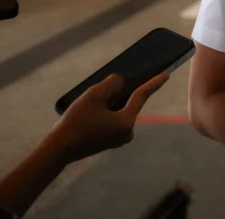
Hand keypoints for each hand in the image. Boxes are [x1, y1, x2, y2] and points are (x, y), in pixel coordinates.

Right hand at [45, 73, 168, 164]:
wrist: (57, 150)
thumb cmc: (75, 122)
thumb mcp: (93, 95)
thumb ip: (112, 83)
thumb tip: (121, 81)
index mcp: (126, 122)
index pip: (141, 96)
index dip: (153, 83)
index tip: (166, 74)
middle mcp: (127, 132)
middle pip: (128, 104)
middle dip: (122, 93)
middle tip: (117, 81)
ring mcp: (118, 139)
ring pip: (119, 112)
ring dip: (112, 102)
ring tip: (99, 95)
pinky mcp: (109, 141)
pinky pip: (113, 120)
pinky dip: (108, 111)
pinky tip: (97, 106)